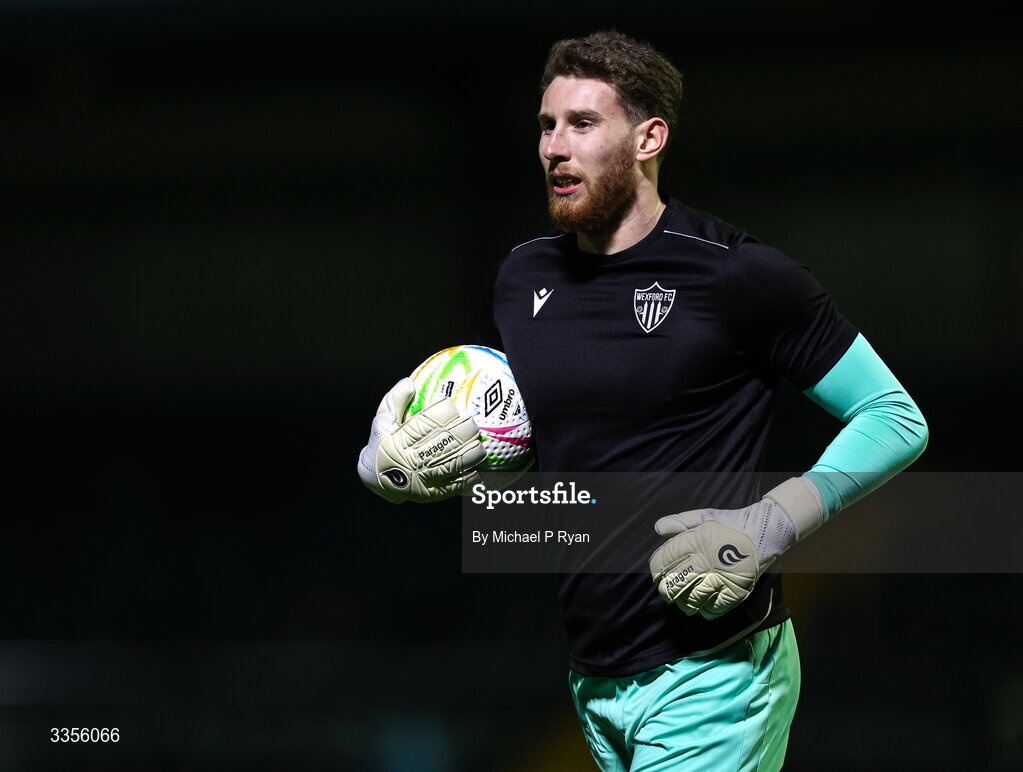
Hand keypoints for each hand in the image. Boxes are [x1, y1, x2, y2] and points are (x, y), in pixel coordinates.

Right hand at [357, 378, 485, 503]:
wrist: (376, 479)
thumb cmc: (382, 442)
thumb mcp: (382, 420)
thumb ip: (395, 401)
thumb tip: (410, 382)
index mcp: (398, 441)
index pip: (423, 424)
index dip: (441, 414)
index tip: (452, 405)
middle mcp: (410, 461)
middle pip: (442, 444)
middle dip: (461, 432)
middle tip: (472, 422)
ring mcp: (421, 480)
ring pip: (450, 465)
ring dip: (468, 455)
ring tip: (480, 444)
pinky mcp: (430, 494)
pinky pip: (452, 487)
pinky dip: (467, 479)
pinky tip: (478, 470)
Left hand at [648, 477, 822, 618]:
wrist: (765, 530)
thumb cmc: (731, 523)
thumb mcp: (705, 516)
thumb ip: (680, 522)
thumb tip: (658, 528)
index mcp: (696, 540)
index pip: (666, 558)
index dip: (656, 569)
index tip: (656, 574)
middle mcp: (707, 560)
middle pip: (676, 583)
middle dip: (666, 591)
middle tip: (665, 593)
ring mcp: (722, 577)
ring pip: (693, 599)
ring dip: (684, 604)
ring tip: (682, 603)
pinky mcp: (737, 590)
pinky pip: (715, 608)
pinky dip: (705, 611)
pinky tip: (702, 608)